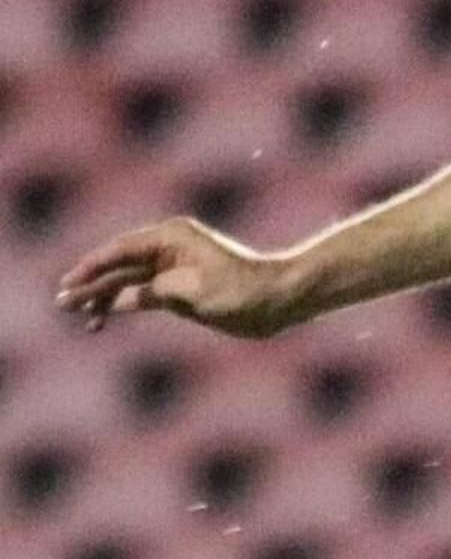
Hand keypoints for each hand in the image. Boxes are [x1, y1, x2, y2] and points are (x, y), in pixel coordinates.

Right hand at [53, 218, 307, 337]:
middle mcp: (167, 247)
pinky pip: (139, 294)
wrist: (280, 299)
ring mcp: (171, 267)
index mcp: (171, 237)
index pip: (120, 250)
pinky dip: (121, 306)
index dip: (91, 267)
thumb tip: (121, 297)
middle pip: (118, 265)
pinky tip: (100, 321)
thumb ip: (154, 292)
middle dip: (90, 284)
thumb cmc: (244, 291)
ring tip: (77, 316)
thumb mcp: (195, 293)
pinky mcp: (177, 287)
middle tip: (62, 303)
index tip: (69, 284)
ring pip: (126, 281)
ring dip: (101, 297)